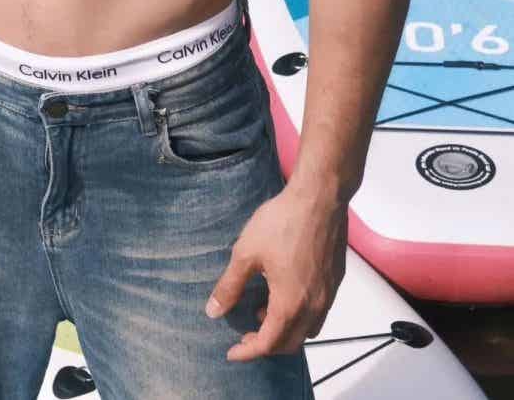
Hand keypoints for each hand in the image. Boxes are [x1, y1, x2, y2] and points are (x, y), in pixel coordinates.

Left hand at [204, 184, 346, 361]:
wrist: (320, 197)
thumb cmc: (282, 222)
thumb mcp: (246, 253)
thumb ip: (230, 286)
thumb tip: (213, 311)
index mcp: (290, 305)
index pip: (267, 344)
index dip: (247, 352)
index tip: (232, 352)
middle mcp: (314, 307)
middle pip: (290, 343)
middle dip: (266, 344)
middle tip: (246, 334)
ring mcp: (328, 294)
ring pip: (308, 329)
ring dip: (285, 330)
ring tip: (263, 310)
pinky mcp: (335, 280)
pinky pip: (319, 311)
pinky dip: (300, 314)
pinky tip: (284, 290)